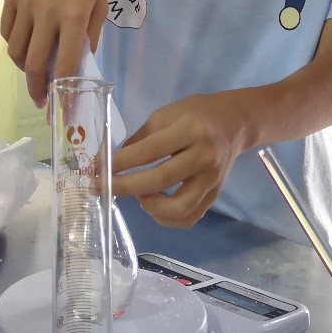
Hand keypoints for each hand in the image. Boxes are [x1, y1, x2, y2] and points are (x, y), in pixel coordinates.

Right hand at [1, 0, 106, 106]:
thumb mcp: (99, 2)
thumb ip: (90, 35)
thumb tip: (79, 65)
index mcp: (74, 16)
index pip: (64, 64)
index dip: (63, 92)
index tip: (61, 110)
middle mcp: (47, 13)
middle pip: (33, 64)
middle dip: (36, 89)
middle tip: (42, 99)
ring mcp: (26, 6)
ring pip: (15, 51)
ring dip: (23, 69)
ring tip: (33, 72)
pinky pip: (7, 32)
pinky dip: (14, 45)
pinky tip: (25, 46)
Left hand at [111, 91, 246, 227]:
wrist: (235, 123)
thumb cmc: (195, 113)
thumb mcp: (164, 115)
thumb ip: (138, 139)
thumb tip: (107, 161)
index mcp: (190, 130)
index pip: (150, 151)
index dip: (121, 163)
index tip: (96, 169)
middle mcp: (204, 156)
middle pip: (160, 180)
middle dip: (125, 187)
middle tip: (102, 187)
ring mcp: (212, 179)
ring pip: (179, 207)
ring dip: (150, 207)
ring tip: (138, 195)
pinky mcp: (215, 195)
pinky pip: (190, 217)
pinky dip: (167, 219)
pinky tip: (153, 206)